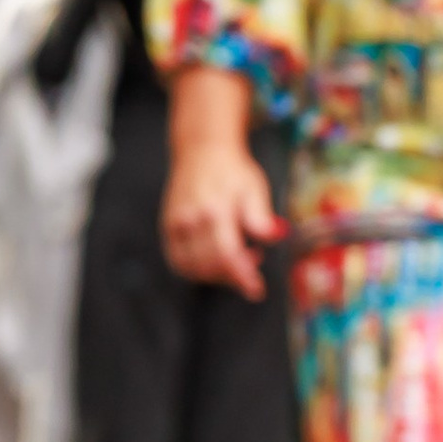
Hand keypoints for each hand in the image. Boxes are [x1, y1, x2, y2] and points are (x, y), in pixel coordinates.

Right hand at [161, 137, 281, 296]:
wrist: (202, 151)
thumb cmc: (232, 170)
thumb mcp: (254, 188)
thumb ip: (261, 216)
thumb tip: (274, 236)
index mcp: (215, 210)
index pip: (227, 255)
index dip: (242, 277)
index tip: (256, 290)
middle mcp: (190, 220)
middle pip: (210, 266)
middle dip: (234, 275)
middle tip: (253, 263)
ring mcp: (175, 225)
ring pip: (192, 269)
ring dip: (216, 275)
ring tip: (236, 259)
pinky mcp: (167, 228)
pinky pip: (179, 261)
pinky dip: (197, 270)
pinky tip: (215, 260)